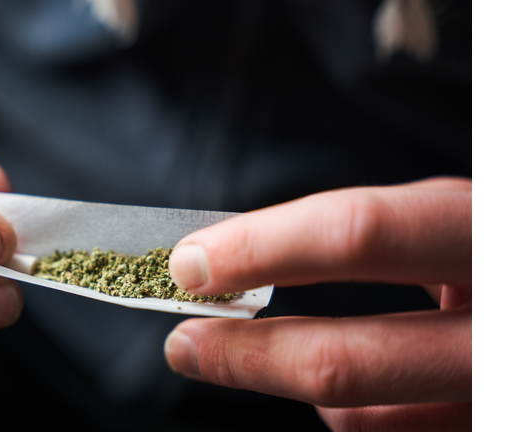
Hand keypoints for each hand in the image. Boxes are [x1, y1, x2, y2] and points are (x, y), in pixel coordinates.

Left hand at [164, 178, 470, 430]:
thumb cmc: (491, 258)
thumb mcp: (455, 224)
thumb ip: (373, 240)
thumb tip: (241, 264)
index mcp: (492, 235)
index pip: (360, 233)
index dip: (261, 249)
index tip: (190, 263)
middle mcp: (504, 331)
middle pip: (343, 361)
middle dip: (242, 356)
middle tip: (184, 342)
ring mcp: (494, 399)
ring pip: (358, 421)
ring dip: (316, 389)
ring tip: (323, 354)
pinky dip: (360, 418)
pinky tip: (390, 390)